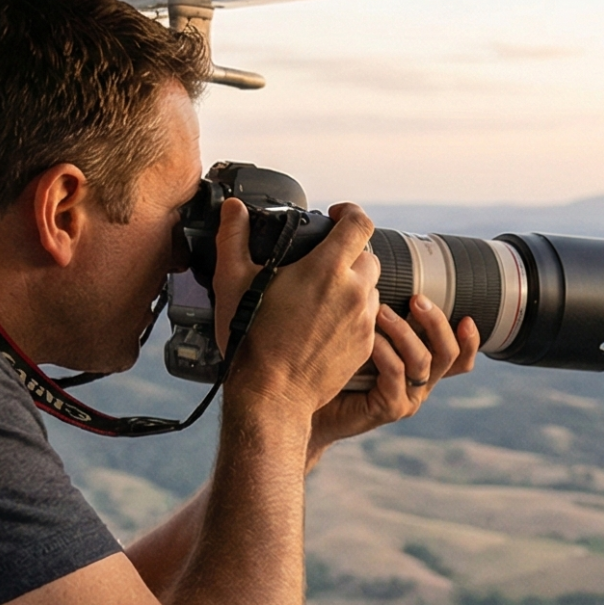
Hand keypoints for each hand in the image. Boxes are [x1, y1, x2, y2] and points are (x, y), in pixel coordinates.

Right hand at [211, 198, 380, 417]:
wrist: (272, 393)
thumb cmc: (251, 340)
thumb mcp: (232, 282)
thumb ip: (233, 238)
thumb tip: (232, 210)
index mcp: (327, 270)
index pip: (360, 224)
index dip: (350, 212)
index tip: (337, 215)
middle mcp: (352, 292)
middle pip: (367, 255)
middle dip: (349, 252)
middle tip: (323, 260)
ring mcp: (362, 320)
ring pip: (371, 287)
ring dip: (353, 284)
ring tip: (323, 294)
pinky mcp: (365, 345)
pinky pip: (368, 318)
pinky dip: (353, 313)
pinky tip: (327, 322)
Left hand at [308, 294, 482, 461]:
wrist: (305, 401)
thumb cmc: (330, 363)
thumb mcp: (362, 333)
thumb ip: (381, 313)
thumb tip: (382, 270)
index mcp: (420, 367)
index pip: (459, 357)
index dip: (471, 340)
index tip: (467, 316)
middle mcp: (420, 384)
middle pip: (449, 354)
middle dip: (436, 323)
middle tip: (416, 299)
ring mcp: (407, 398)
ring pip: (423, 361)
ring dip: (404, 331)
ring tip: (380, 310)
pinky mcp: (390, 407)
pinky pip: (396, 373)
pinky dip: (384, 350)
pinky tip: (367, 337)